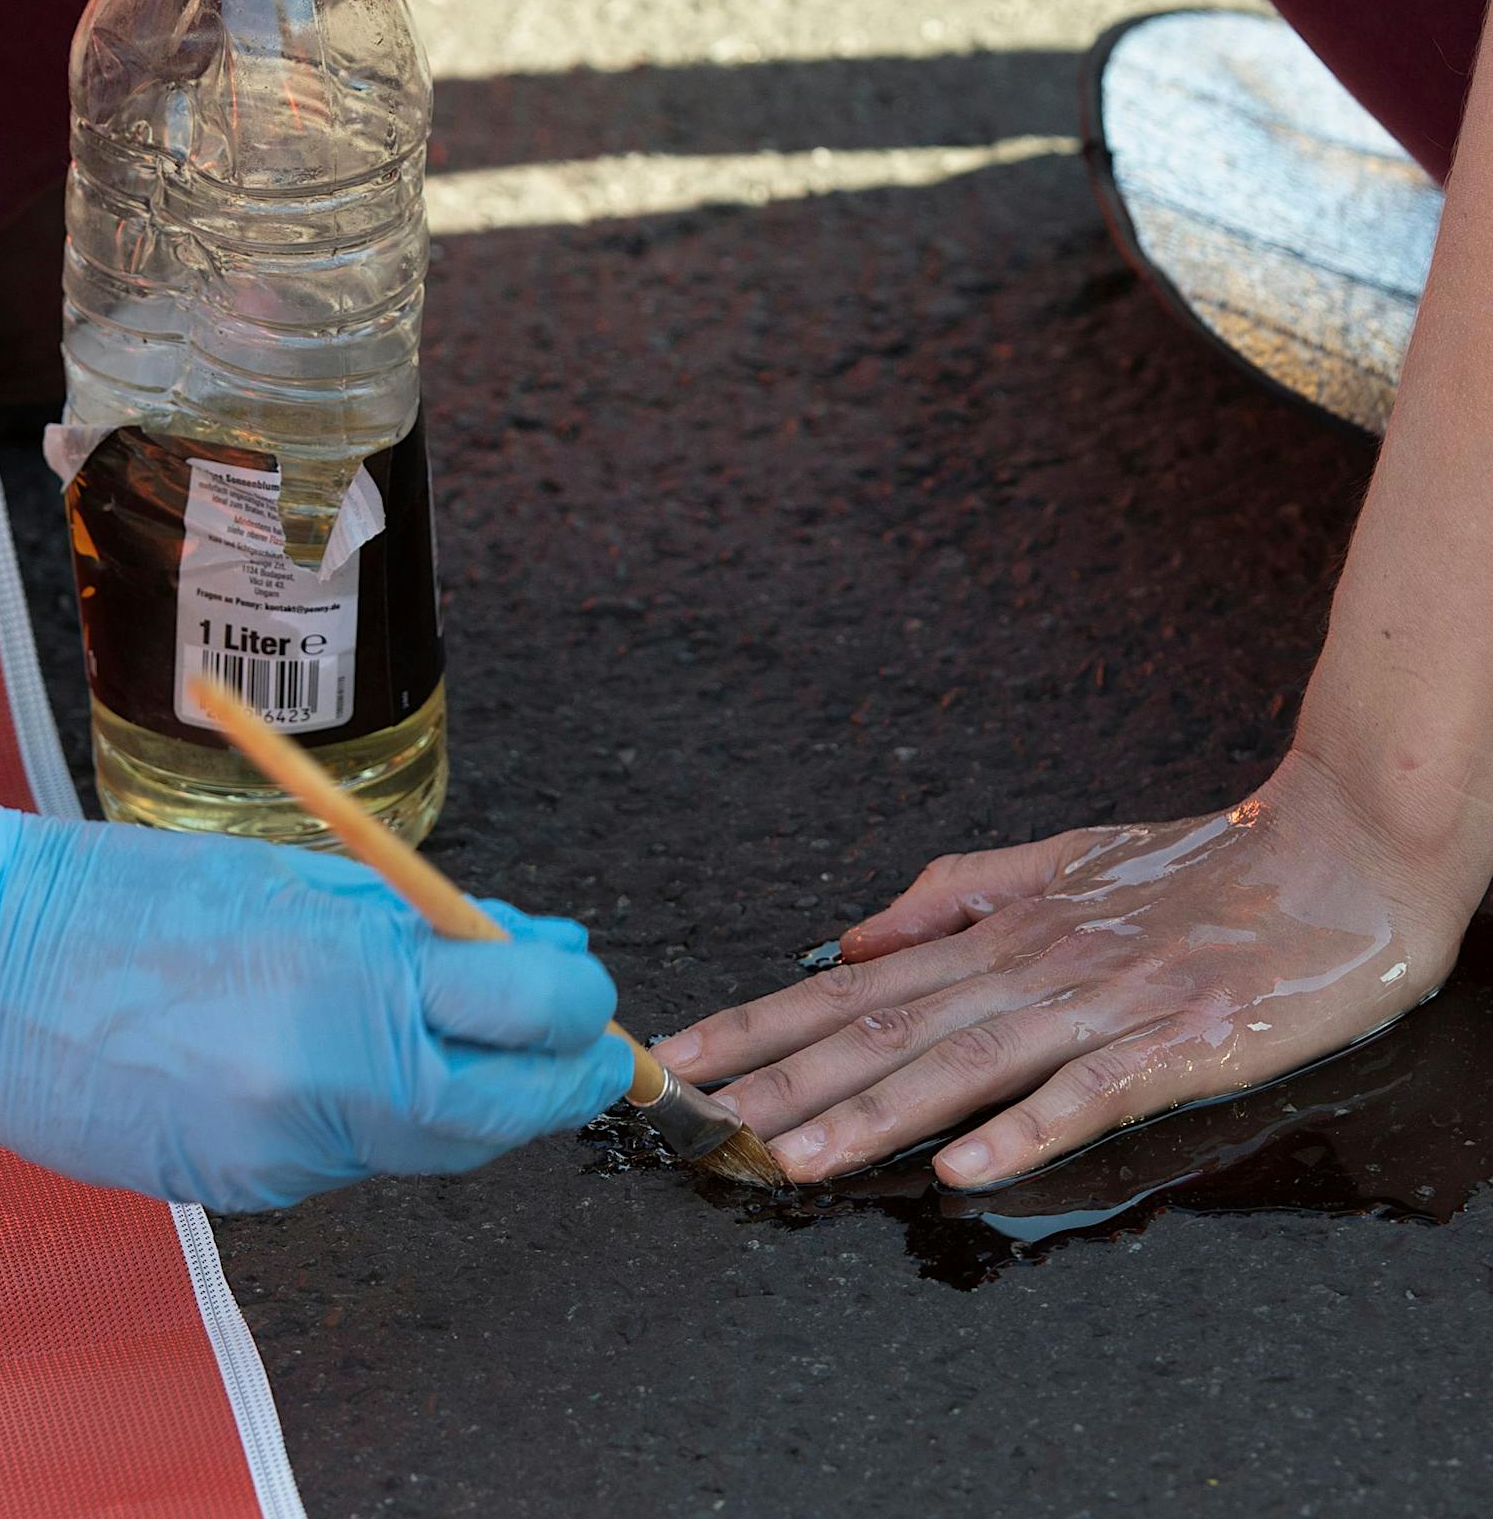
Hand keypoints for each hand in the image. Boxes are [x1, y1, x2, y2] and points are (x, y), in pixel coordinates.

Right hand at [0, 809, 632, 1209]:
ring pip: (434, 1145)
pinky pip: (357, 1157)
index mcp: (348, 987)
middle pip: (501, 1114)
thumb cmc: (136, 895)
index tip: (588, 991)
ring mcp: (283, 1155)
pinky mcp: (247, 1190)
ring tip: (474, 1032)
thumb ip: (430, 927)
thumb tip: (535, 952)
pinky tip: (366, 1062)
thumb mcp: (307, 879)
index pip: (526, 1018)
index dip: (579, 1010)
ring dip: (476, 1095)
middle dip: (554, 1078)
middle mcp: (326, 1091)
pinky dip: (390, 1115)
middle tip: (576, 1040)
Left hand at [654, 754, 1480, 1188]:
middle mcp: (1027, 968)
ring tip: (792, 1153)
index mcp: (996, 935)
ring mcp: (1099, 1007)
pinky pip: (1087, 1092)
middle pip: (884, 1031)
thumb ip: (953, 894)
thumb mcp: (1062, 862)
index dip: (762, 1023)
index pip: (853, 988)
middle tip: (697, 1115)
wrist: (1337, 854)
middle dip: (782, 1078)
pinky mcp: (1175, 1042)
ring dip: (871, 1114)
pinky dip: (1023, 1129)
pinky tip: (964, 1170)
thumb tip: (852, 935)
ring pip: (963, 1064)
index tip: (686, 1054)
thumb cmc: (1197, 867)